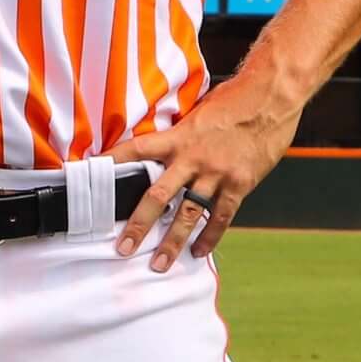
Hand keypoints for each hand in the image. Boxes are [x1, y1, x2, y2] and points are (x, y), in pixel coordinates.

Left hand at [117, 78, 299, 272]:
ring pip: (189, 214)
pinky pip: (221, 217)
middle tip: (123, 247)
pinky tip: (199, 252)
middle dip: (139, 225)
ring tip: (159, 264)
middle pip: (158, 196)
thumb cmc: (233, 100)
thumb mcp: (197, 113)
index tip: (89, 176)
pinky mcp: (240, 184)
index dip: (111, 163)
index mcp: (177, 138)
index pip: (135, 150)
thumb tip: (157, 150)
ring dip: (173, 242)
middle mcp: (193, 158)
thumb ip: (178, 136)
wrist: (271, 97)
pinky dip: (210, 237)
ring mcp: (217, 173)